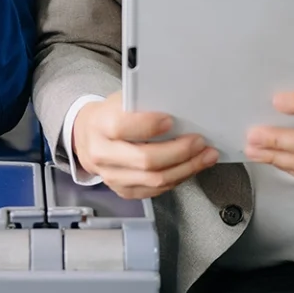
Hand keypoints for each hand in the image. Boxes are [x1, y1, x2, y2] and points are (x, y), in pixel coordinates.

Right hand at [72, 93, 218, 199]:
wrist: (88, 137)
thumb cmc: (111, 115)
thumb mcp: (120, 101)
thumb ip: (143, 104)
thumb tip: (178, 109)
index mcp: (99, 125)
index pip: (122, 127)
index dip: (148, 125)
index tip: (170, 120)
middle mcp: (101, 154)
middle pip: (144, 160)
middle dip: (179, 151)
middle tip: (199, 141)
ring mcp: (112, 177)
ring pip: (154, 179)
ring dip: (186, 168)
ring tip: (205, 156)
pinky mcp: (123, 191)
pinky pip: (156, 190)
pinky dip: (178, 178)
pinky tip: (191, 167)